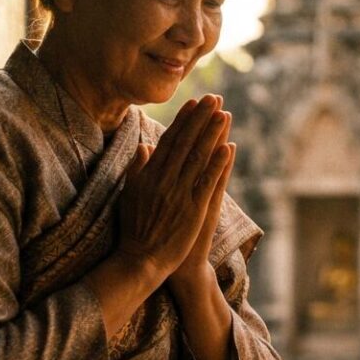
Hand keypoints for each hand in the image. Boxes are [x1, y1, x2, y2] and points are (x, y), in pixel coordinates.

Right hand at [114, 95, 229, 279]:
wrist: (140, 261)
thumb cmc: (134, 229)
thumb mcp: (130, 195)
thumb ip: (137, 169)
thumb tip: (144, 145)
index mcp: (149, 175)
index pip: (169, 141)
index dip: (182, 120)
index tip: (193, 102)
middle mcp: (164, 181)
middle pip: (185, 143)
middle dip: (200, 119)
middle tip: (213, 98)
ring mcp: (178, 194)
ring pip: (198, 158)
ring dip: (212, 135)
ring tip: (224, 114)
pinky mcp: (193, 210)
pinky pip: (207, 183)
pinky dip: (218, 164)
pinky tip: (229, 148)